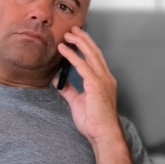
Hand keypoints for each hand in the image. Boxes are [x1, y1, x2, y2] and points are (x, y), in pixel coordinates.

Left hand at [55, 26, 121, 142]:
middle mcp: (105, 77)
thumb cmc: (94, 123)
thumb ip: (69, 90)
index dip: (87, 47)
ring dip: (78, 42)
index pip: (95, 59)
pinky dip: (72, 55)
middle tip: (73, 29)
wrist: (102, 134)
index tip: (78, 38)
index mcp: (104, 81)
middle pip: (94, 52)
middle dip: (84, 39)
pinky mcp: (95, 84)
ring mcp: (102, 80)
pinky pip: (82, 65)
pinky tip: (63, 49)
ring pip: (90, 54)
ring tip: (68, 34)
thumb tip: (58, 80)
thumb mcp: (77, 102)